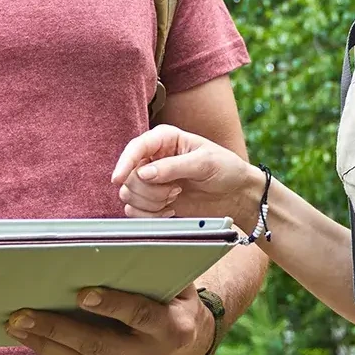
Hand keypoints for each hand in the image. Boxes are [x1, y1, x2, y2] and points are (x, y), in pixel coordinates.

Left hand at [5, 286, 214, 354]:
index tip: (81, 293)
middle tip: (22, 314)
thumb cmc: (171, 302)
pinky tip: (35, 343)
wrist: (190, 348)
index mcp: (174, 327)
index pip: (139, 315)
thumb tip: (107, 247)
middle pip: (99, 345)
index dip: (111, 305)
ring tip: (17, 328)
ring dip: (45, 346)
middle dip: (56, 328)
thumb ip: (149, 270)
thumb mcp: (174, 284)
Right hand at [110, 125, 262, 230]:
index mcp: (165, 139)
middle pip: (130, 176)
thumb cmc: (225, 169)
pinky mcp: (154, 200)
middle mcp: (154, 158)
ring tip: (174, 198)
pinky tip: (169, 210)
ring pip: (129, 194)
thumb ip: (173, 167)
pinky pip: (135, 210)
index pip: (136, 148)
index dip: (124, 163)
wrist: (236, 194)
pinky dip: (150, 215)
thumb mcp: (204, 163)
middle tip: (176, 190)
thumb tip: (144, 173)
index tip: (118, 178)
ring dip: (150, 202)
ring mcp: (152, 180)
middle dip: (151, 190)